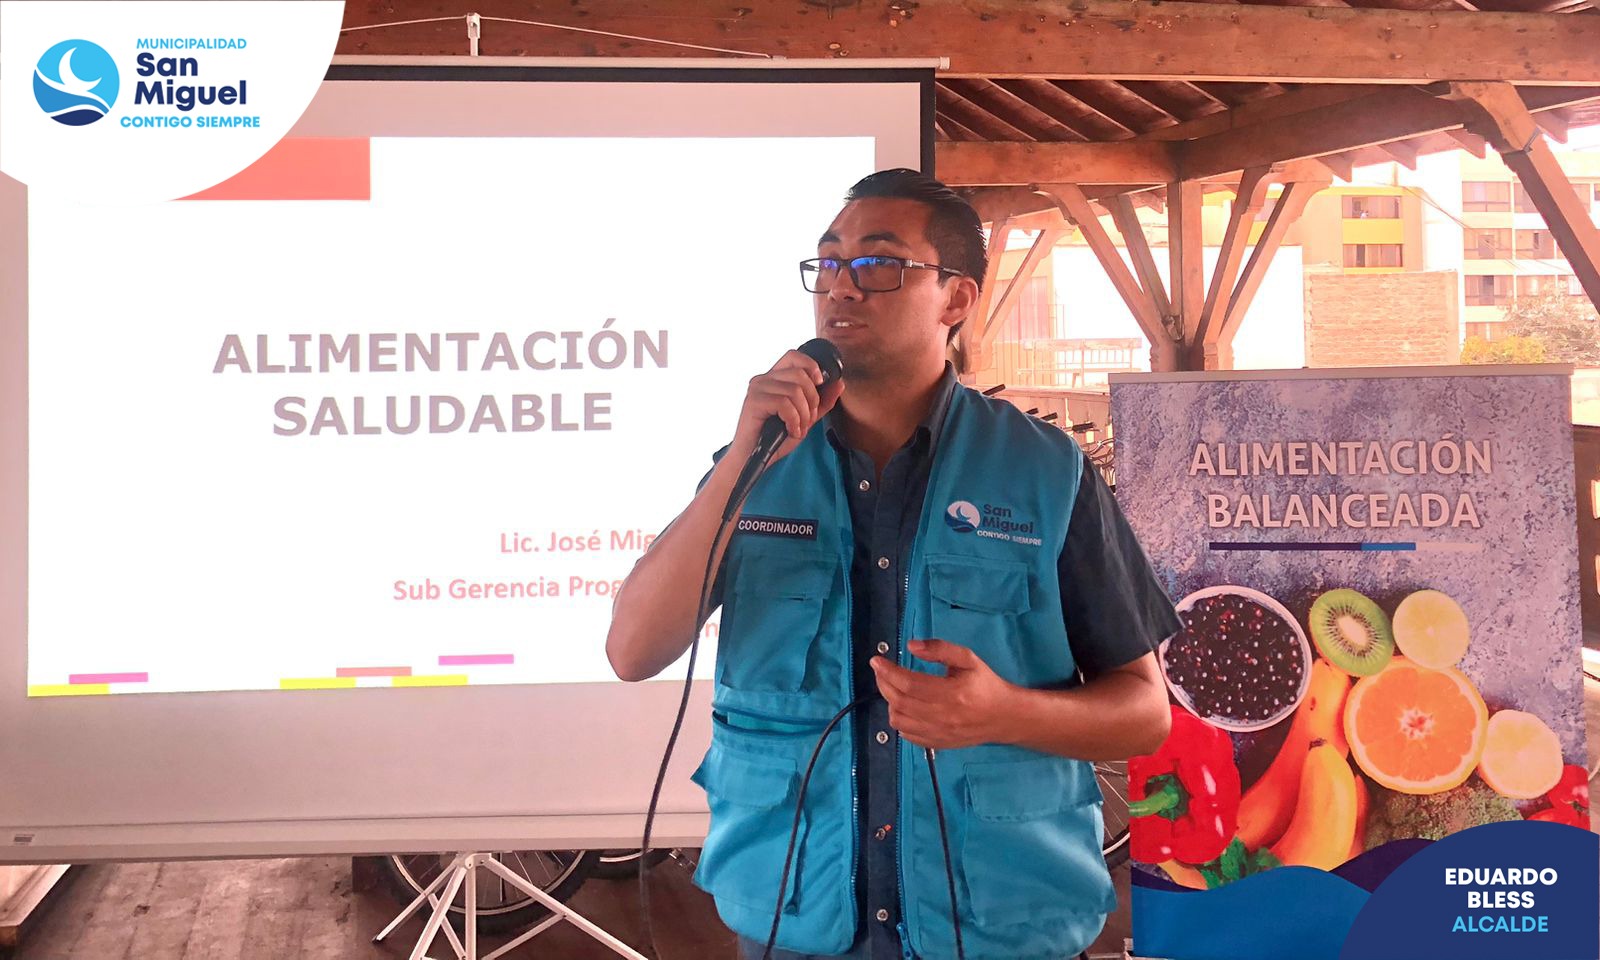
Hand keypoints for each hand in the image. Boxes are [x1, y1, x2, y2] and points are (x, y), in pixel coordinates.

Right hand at [729, 350, 844, 465]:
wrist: (752, 458)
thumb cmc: (775, 438)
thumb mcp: (805, 418)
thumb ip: (822, 401)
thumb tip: (840, 383)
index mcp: (774, 378)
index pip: (794, 356)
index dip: (811, 365)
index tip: (820, 383)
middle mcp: (763, 379)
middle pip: (800, 374)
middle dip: (812, 399)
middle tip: (808, 419)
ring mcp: (757, 389)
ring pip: (794, 390)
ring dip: (803, 414)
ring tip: (799, 428)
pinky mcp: (753, 401)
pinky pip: (784, 404)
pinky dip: (793, 420)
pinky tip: (791, 431)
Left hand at [870, 639, 1014, 749]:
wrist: (1004, 717)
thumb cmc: (985, 684)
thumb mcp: (968, 659)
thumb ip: (940, 649)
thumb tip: (911, 646)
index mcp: (951, 693)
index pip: (908, 684)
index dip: (888, 671)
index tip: (876, 660)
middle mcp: (942, 716)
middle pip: (899, 701)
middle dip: (883, 683)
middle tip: (880, 671)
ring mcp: (938, 733)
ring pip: (898, 720)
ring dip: (889, 702)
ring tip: (893, 688)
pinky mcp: (937, 744)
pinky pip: (907, 735)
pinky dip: (899, 720)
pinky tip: (904, 707)